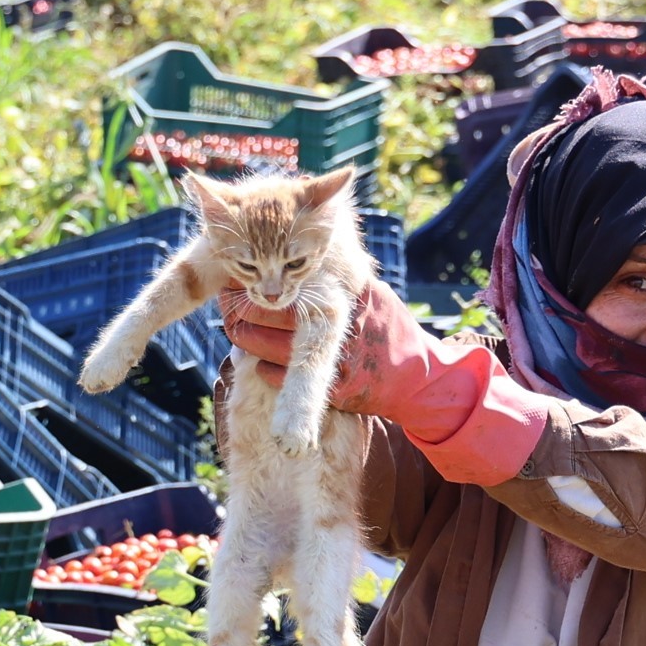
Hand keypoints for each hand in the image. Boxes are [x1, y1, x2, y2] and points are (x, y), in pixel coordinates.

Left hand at [220, 281, 442, 420]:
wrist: (418, 378)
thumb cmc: (390, 329)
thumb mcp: (372, 293)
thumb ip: (341, 277)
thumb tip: (305, 257)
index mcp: (344, 294)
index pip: (287, 281)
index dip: (256, 280)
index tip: (237, 277)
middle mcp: (338, 322)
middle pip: (269, 312)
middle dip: (240, 309)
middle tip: (226, 307)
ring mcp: (333, 357)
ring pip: (266, 347)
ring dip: (245, 339)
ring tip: (236, 330)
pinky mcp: (329, 388)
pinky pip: (278, 377)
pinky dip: (264, 369)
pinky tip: (262, 362)